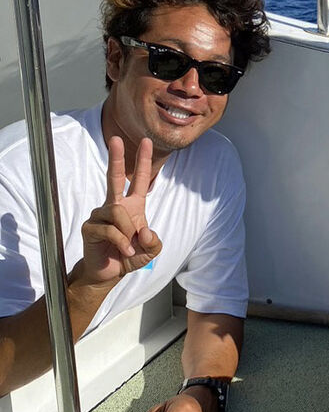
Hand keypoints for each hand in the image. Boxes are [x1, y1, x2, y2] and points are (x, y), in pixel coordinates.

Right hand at [75, 136, 161, 286]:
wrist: (110, 272)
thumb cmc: (129, 256)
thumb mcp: (150, 250)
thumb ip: (154, 242)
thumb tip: (143, 231)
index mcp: (132, 206)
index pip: (140, 180)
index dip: (143, 161)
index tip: (146, 141)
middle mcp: (115, 206)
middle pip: (115, 177)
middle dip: (117, 158)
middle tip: (116, 139)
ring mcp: (100, 214)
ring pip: (118, 212)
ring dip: (128, 232)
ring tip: (129, 247)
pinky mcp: (90, 227)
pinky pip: (109, 229)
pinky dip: (121, 242)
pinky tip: (124, 251)